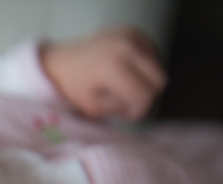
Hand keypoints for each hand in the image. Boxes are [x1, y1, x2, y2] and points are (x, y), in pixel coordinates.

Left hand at [41, 26, 166, 119]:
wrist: (62, 61)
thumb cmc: (75, 88)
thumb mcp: (95, 108)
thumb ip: (122, 109)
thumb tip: (145, 105)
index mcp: (114, 67)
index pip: (146, 95)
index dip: (139, 110)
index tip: (127, 114)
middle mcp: (127, 47)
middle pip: (160, 80)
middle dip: (148, 95)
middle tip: (130, 101)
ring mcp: (132, 35)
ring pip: (159, 67)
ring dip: (146, 81)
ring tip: (123, 85)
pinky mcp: (134, 31)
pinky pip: (153, 55)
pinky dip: (144, 67)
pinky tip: (125, 71)